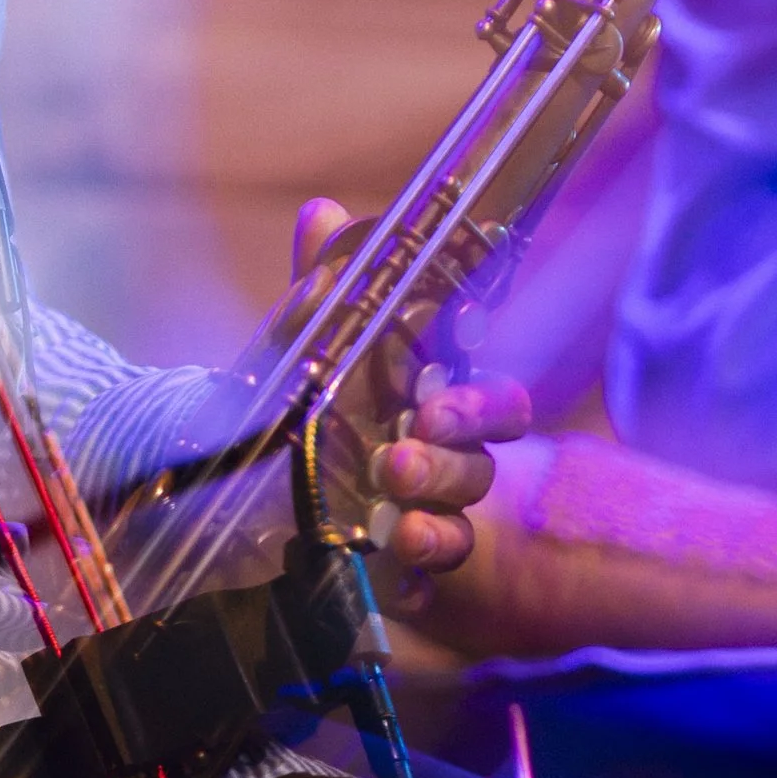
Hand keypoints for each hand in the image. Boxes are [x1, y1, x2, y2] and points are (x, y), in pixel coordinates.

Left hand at [289, 197, 529, 593]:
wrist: (280, 486)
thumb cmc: (330, 405)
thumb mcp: (320, 344)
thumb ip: (328, 284)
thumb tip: (323, 213)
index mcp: (442, 403)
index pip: (496, 406)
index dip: (482, 406)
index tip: (436, 402)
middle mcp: (452, 458)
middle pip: (481, 459)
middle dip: (448, 453)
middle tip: (402, 450)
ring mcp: (438, 511)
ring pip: (464, 513)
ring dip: (434, 508)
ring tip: (392, 506)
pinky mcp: (412, 558)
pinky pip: (436, 564)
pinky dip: (419, 557)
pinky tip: (394, 557)